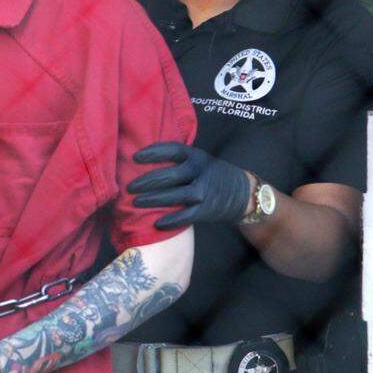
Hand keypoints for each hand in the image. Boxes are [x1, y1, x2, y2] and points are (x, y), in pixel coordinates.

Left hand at [129, 142, 253, 228]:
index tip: (135, 157)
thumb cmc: (210, 174)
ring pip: (175, 196)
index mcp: (196, 156)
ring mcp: (205, 192)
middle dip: (147, 181)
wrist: (243, 193)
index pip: (172, 150)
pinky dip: (171, 220)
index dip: (153, 153)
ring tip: (135, 202)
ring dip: (153, 200)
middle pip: (170, 175)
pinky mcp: (207, 210)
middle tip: (129, 186)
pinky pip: (186, 216)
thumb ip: (177, 159)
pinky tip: (156, 222)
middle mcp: (200, 172)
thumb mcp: (199, 160)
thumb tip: (143, 159)